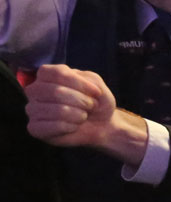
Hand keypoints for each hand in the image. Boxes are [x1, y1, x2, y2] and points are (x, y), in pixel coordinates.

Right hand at [24, 63, 149, 166]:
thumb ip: (86, 79)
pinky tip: (73, 127)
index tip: (94, 92)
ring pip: (50, 109)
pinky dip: (66, 127)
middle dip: (80, 101)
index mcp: (49, 76)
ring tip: (82, 117)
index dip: (76, 83)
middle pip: (51, 91)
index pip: (52, 72)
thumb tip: (76, 85)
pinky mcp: (36, 129)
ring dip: (75, 115)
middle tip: (89, 108)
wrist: (105, 125)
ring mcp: (33, 110)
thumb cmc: (99, 103)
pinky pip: (46, 126)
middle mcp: (36, 91)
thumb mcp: (97, 85)